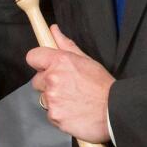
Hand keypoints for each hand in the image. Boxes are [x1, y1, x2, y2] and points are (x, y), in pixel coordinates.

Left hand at [26, 25, 113, 143]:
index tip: (45, 67)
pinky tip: (73, 111)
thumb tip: (54, 30)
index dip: (39, 62)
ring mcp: (52, 98)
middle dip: (48, 84)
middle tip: (67, 87)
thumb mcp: (86, 60)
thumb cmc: (102, 86)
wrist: (114, 111)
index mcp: (60, 61)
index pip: (32, 57)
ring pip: (44, 98)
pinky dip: (59, 114)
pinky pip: (50, 114)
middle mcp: (52, 78)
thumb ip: (66, 44)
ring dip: (54, 99)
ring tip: (73, 100)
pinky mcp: (54, 115)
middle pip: (36, 80)